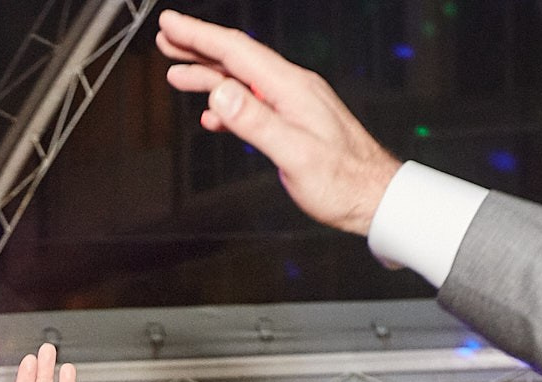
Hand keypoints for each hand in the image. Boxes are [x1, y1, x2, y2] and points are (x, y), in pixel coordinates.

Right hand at [158, 11, 400, 236]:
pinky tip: (212, 114)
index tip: (172, 24)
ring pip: (243, 81)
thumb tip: (220, 94)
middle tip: (167, 37)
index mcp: (292, 88)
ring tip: (178, 72)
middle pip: (238, 58)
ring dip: (209, 74)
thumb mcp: (295, 154)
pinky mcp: (293, 122)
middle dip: (199, 46)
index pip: (238, 52)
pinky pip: (253, 104)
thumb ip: (256, 122)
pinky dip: (227, 105)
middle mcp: (293, 88)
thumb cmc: (343, 181)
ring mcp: (293, 104)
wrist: (373, 197)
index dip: (200, 36)